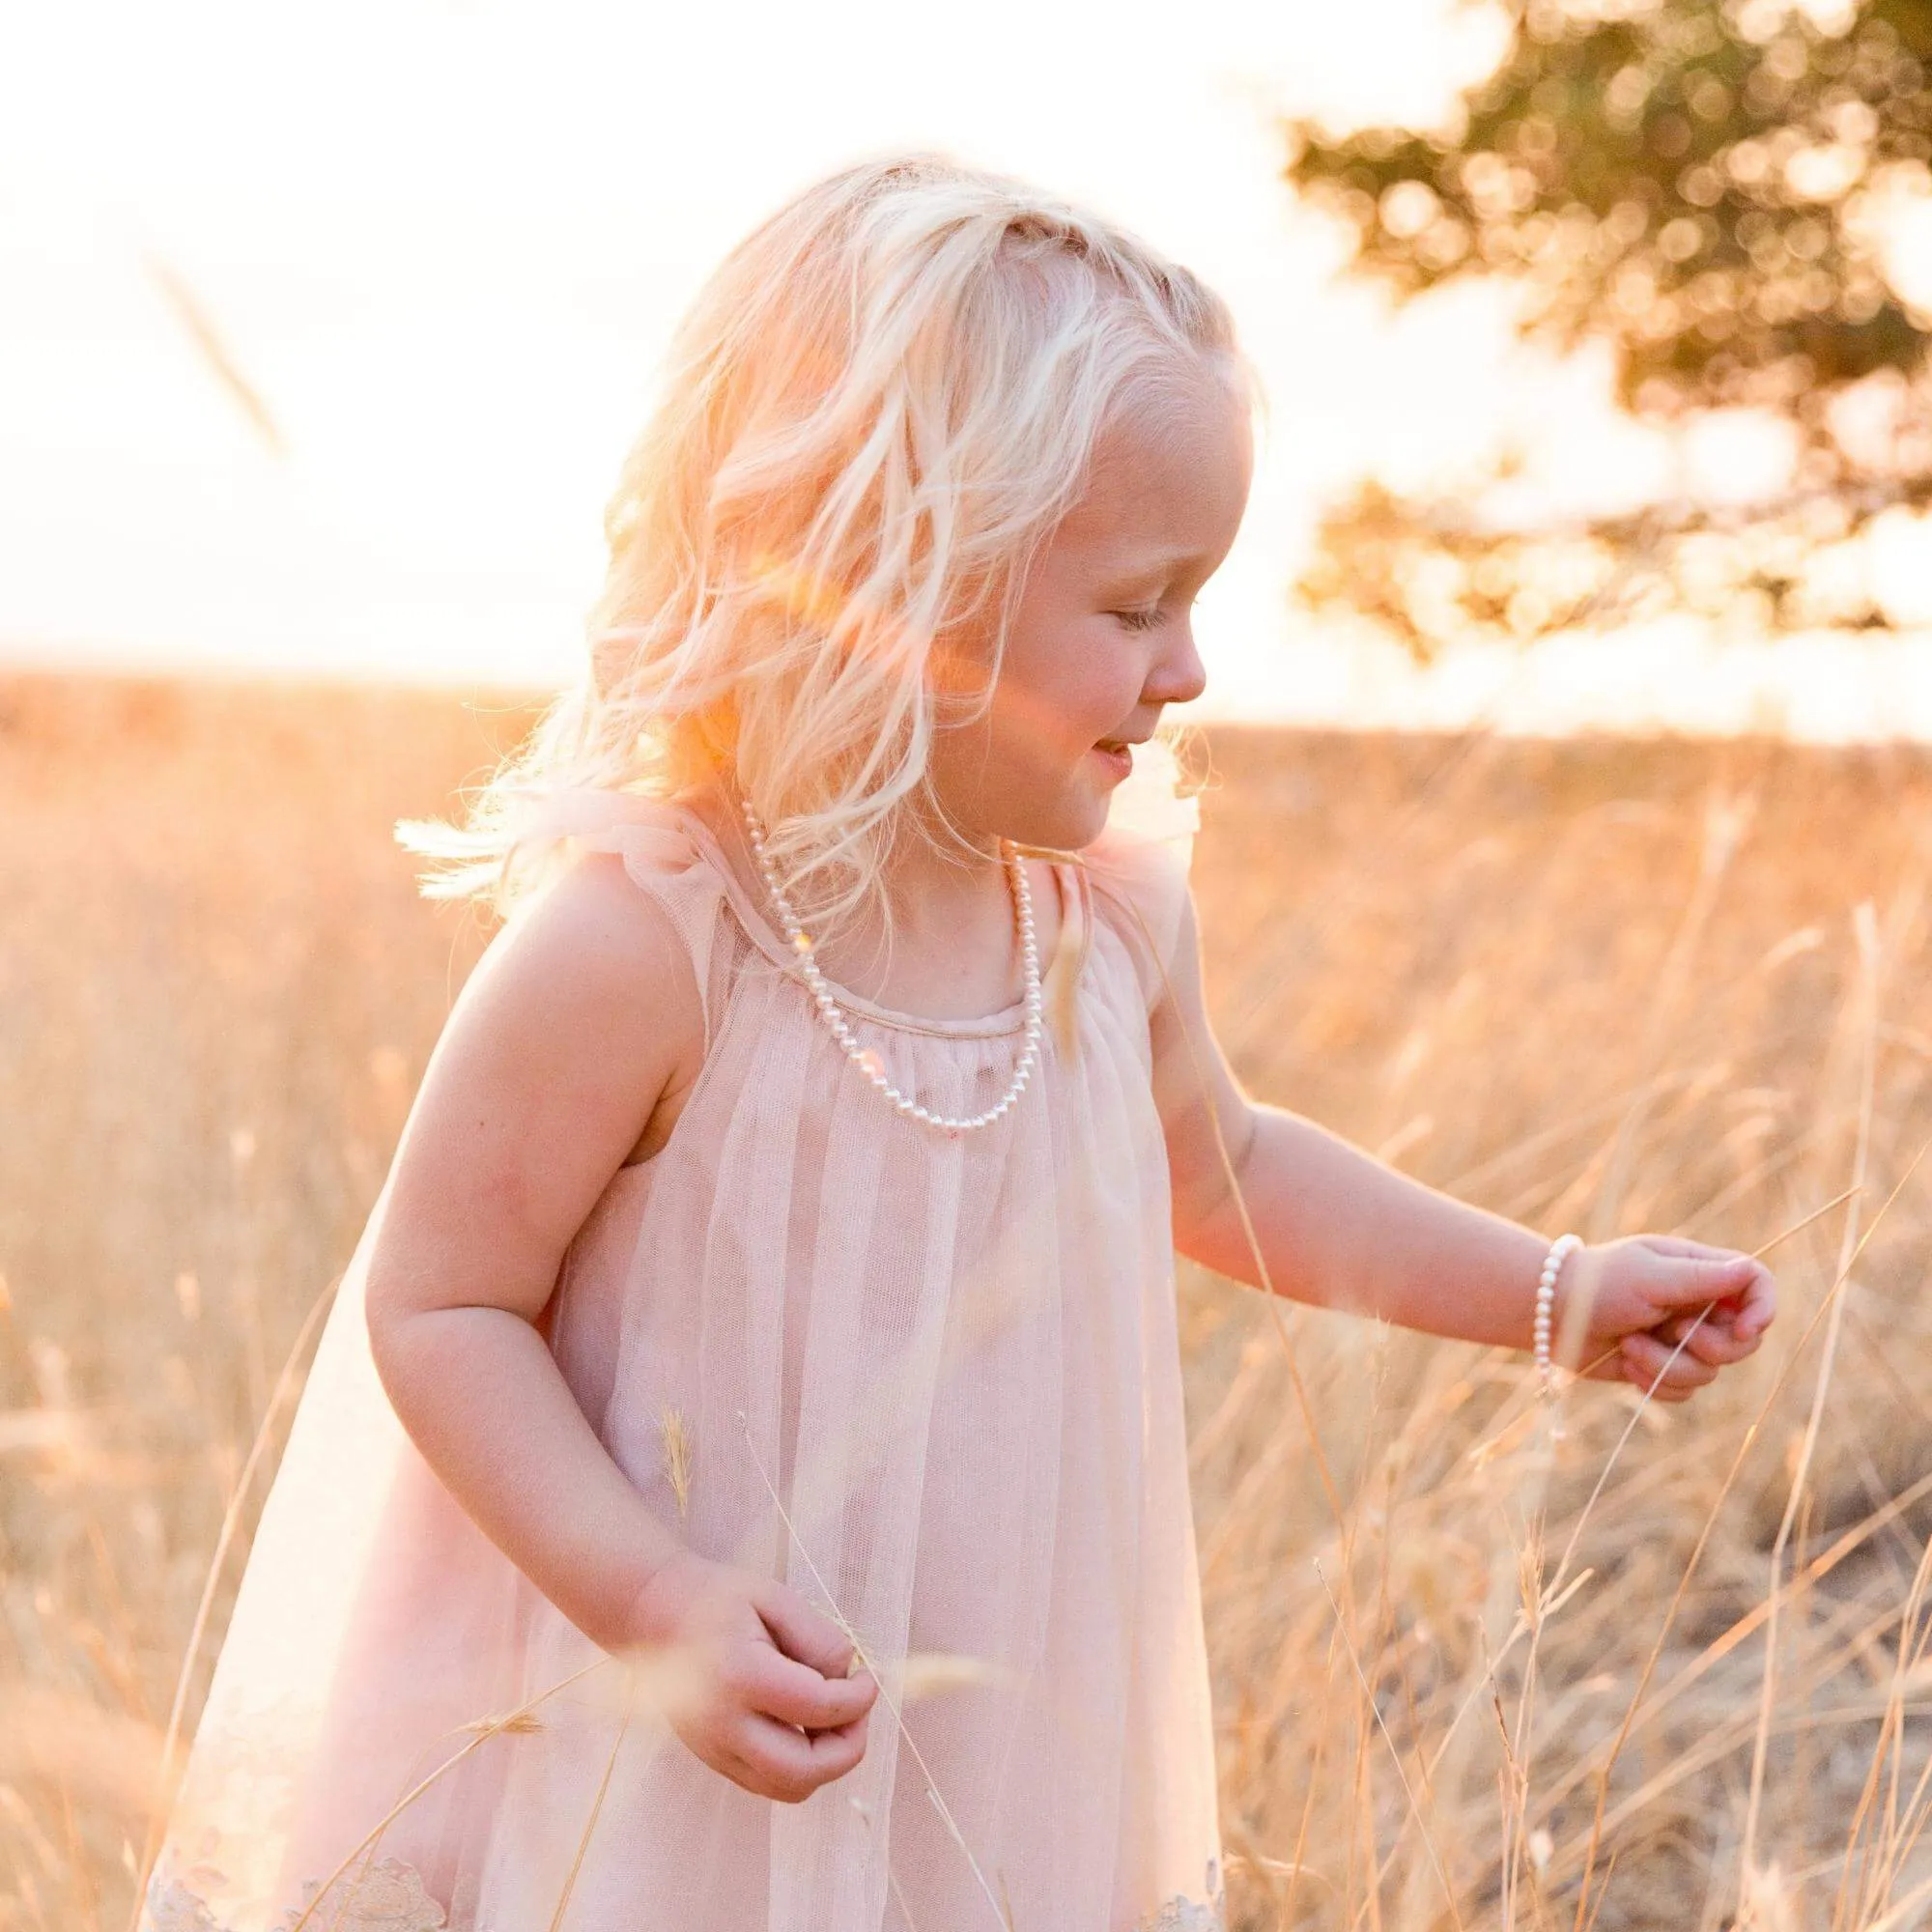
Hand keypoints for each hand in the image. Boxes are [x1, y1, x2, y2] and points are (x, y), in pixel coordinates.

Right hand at [622, 1550, 877, 1801]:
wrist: (651, 1615)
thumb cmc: (716, 1598)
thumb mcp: (772, 1597)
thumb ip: (817, 1637)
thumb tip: (849, 1676)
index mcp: (740, 1676)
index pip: (819, 1709)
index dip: (858, 1699)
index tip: (868, 1677)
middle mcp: (723, 1724)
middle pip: (804, 1771)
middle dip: (848, 1747)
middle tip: (857, 1711)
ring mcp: (714, 1749)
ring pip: (788, 1789)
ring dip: (825, 1764)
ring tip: (832, 1720)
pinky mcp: (712, 1759)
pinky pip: (768, 1784)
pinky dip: (799, 1768)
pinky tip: (804, 1727)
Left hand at [1551, 1234, 1776, 1404]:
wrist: (1549, 1315)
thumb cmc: (1597, 1284)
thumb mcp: (1649, 1276)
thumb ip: (1701, 1277)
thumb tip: (1749, 1271)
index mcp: (1699, 1270)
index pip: (1756, 1284)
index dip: (1763, 1309)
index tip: (1746, 1330)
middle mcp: (1697, 1305)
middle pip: (1743, 1341)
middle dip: (1711, 1346)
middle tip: (1675, 1333)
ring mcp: (1681, 1339)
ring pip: (1710, 1372)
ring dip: (1668, 1364)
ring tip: (1630, 1344)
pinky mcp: (1662, 1367)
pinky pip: (1683, 1391)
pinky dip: (1655, 1382)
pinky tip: (1627, 1363)